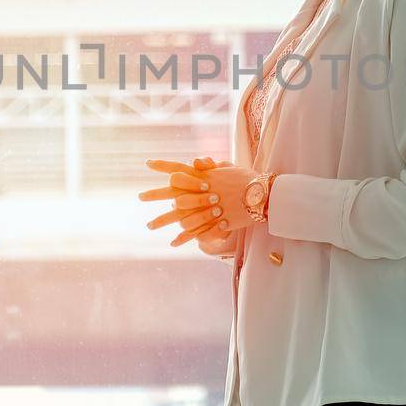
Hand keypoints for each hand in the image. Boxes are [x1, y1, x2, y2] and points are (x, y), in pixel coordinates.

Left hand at [139, 157, 255, 248]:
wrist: (264, 195)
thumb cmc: (247, 179)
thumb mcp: (228, 168)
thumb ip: (211, 166)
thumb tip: (197, 162)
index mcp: (205, 176)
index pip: (181, 168)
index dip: (164, 165)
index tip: (148, 163)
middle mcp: (202, 191)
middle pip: (173, 193)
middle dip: (155, 194)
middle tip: (140, 196)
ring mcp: (208, 208)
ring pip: (180, 215)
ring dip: (163, 220)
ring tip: (149, 225)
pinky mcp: (215, 221)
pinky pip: (195, 231)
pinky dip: (184, 238)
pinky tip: (173, 243)